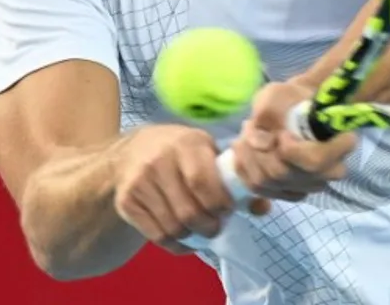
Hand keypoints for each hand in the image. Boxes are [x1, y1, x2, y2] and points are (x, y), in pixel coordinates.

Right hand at [112, 124, 270, 253]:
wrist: (131, 151)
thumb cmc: (180, 152)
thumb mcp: (207, 152)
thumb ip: (235, 178)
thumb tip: (262, 208)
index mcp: (186, 144)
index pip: (203, 182)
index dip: (220, 204)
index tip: (228, 211)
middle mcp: (159, 161)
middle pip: (189, 211)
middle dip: (209, 226)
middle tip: (216, 226)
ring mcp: (140, 182)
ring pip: (173, 227)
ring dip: (193, 236)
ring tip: (200, 230)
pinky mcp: (127, 202)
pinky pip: (157, 236)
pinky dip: (176, 245)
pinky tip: (185, 238)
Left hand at [231, 81, 359, 201]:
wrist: (292, 110)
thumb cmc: (291, 100)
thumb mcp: (278, 94)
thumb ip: (269, 113)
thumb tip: (259, 142)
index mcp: (339, 145)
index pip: (315, 161)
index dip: (291, 150)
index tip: (282, 133)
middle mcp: (326, 173)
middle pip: (283, 173)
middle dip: (260, 150)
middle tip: (250, 125)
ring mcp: (307, 187)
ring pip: (267, 182)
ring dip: (249, 156)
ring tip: (246, 133)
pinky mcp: (287, 194)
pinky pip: (257, 188)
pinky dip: (244, 167)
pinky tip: (244, 149)